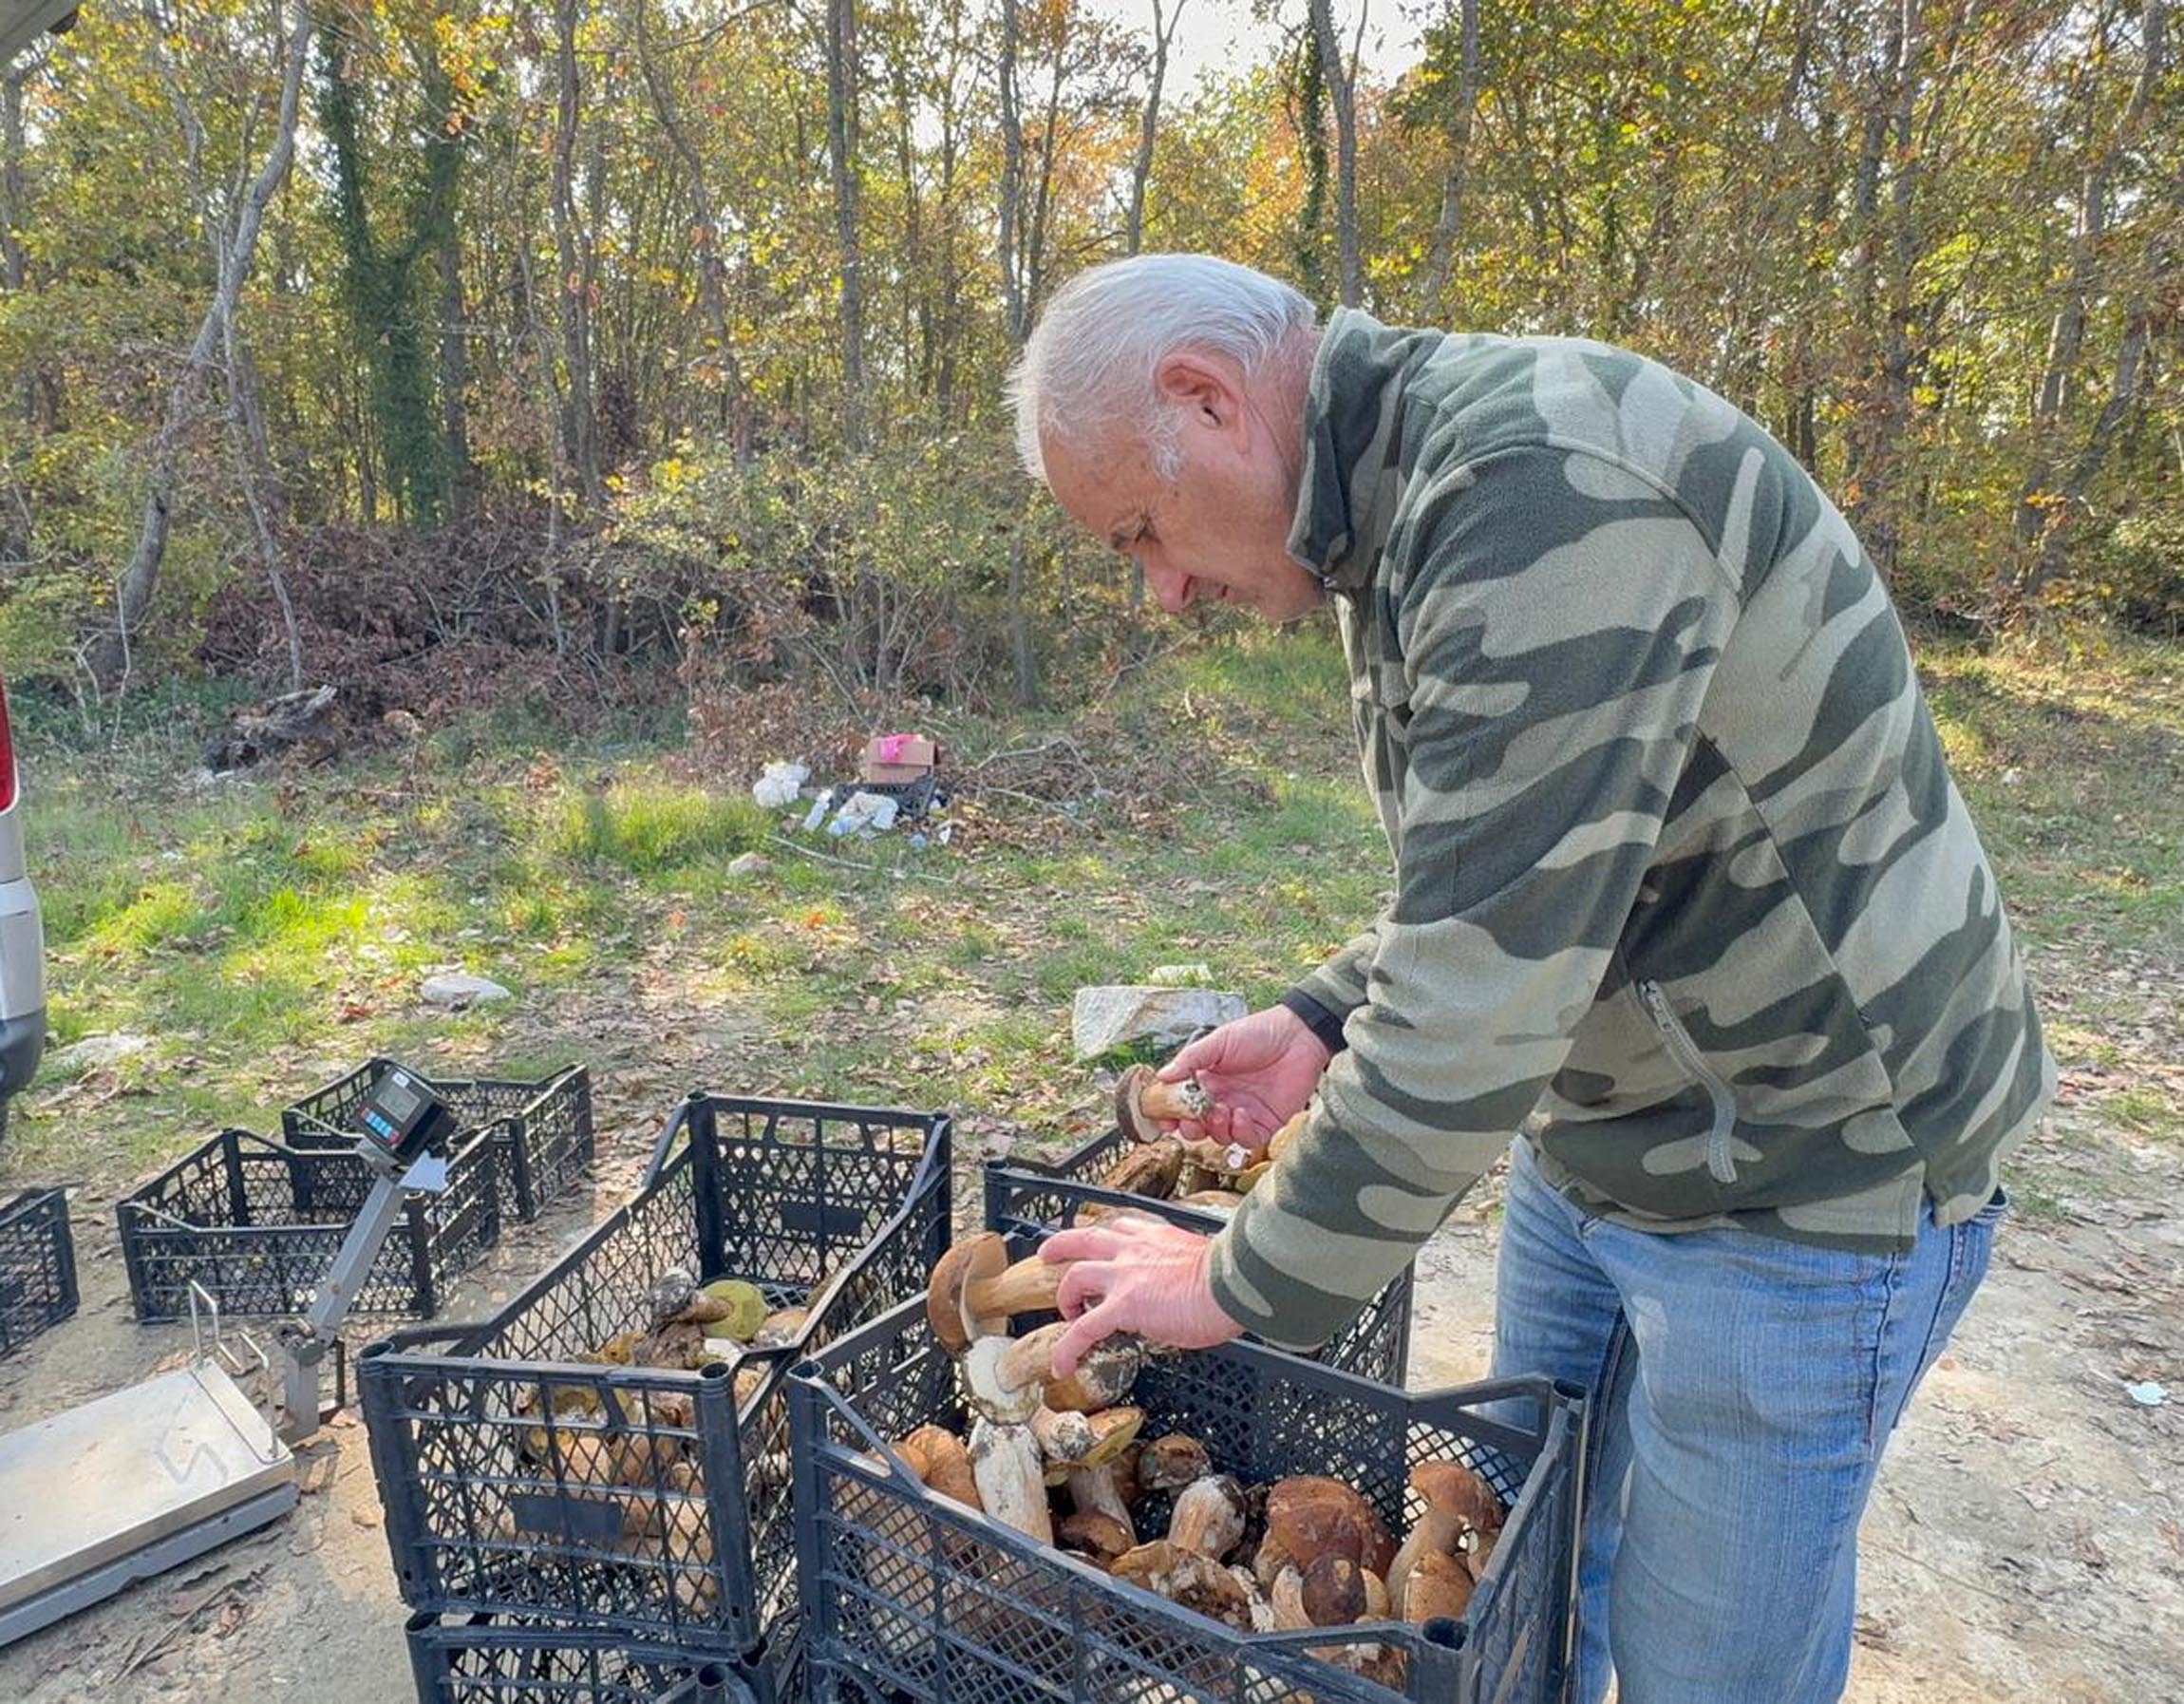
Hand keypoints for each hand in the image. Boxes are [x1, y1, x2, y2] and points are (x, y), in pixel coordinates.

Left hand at [1041, 1213, 1243, 1377]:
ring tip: (1067, 1314)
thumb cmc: (1231, 1279)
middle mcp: (1134, 1250)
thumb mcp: (1201, 1262)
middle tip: (1047, 1254)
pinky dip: (1068, 1347)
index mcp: (1155, 1237)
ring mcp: (1124, 1276)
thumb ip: (1182, 1270)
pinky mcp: (1123, 1306)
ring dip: (1066, 1296)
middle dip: (1061, 1244)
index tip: (1094, 1241)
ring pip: (1075, 1277)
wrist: (1234, 1284)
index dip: (1101, 1236)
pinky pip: (1083, 1328)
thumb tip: (1186, 1291)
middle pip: (1084, 1238)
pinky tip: (1062, 1364)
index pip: (1119, 1229)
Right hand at [1163, 1004, 1330, 1152]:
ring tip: (1220, 1111)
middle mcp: (1223, 1098)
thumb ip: (1191, 1060)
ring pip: (1220, 1137)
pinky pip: (1247, 1140)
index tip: (1164, 1118)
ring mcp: (1243, 1112)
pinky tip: (1241, 1113)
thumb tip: (1162, 1077)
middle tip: (1191, 1119)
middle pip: (1198, 1126)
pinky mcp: (1266, 1122)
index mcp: (1207, 1080)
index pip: (1182, 1104)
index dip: (1170, 1114)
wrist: (1299, 1036)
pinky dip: (1240, 1132)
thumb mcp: (1219, 1042)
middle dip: (1190, 1128)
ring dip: (1215, 1129)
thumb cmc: (1259, 1033)